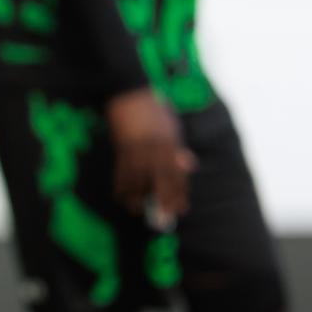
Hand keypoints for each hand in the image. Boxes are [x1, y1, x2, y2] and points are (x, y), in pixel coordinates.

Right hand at [106, 87, 195, 224]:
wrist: (129, 93)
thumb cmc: (154, 109)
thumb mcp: (172, 126)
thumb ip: (179, 147)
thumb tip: (190, 165)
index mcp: (171, 142)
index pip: (178, 173)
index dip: (180, 193)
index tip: (181, 209)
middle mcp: (156, 148)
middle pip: (161, 180)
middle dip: (163, 201)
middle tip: (163, 218)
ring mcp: (137, 149)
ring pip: (139, 181)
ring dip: (139, 198)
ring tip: (139, 210)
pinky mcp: (121, 148)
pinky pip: (122, 174)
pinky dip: (122, 188)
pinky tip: (124, 197)